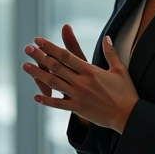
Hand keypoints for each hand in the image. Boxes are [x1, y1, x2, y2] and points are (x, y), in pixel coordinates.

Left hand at [22, 30, 138, 132]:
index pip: (66, 56)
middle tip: (27, 49)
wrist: (128, 116)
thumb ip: (110, 53)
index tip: (39, 40)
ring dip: (38, 74)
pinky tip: (36, 96)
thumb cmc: (125, 92)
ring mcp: (78, 96)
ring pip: (54, 83)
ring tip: (25, 66)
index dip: (51, 47)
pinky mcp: (78, 108)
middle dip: (40, 57)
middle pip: (56, 67)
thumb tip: (107, 37)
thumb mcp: (119, 70)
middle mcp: (82, 82)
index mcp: (90, 71)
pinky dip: (47, 100)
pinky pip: (59, 104)